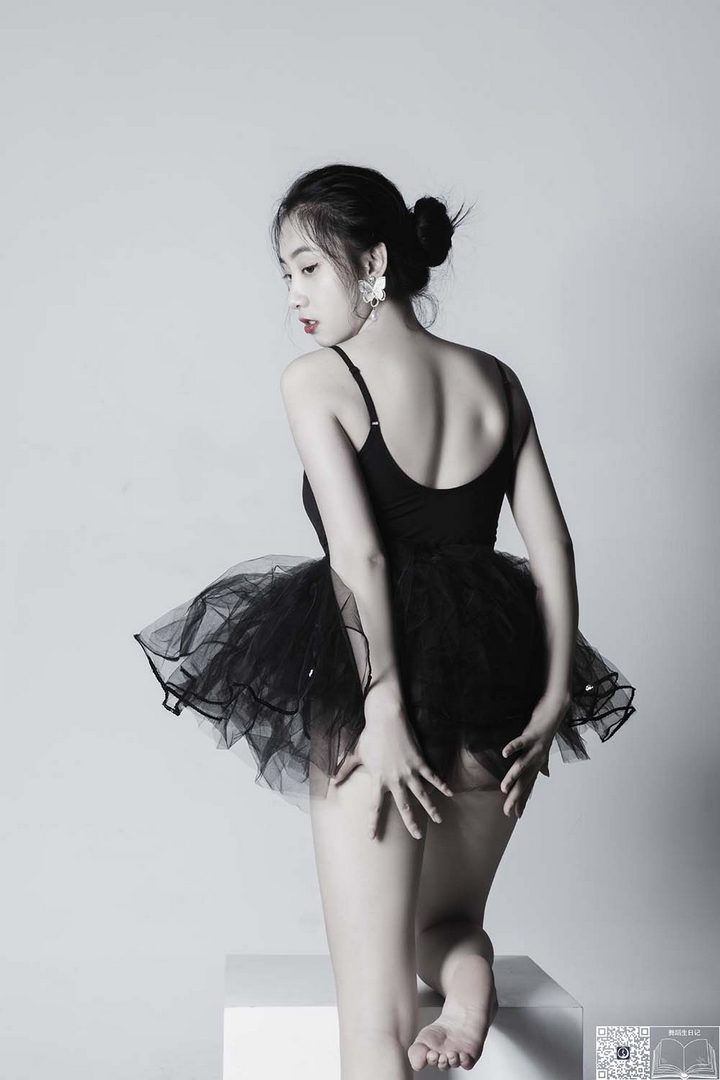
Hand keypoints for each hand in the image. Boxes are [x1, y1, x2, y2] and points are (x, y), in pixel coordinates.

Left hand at [330, 683, 453, 840]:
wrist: (386, 719)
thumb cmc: (370, 736)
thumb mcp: (355, 754)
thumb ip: (344, 769)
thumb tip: (332, 781)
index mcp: (378, 779)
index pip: (375, 807)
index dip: (374, 823)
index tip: (373, 837)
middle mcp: (395, 779)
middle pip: (405, 806)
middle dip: (412, 823)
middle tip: (417, 837)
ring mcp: (409, 771)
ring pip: (422, 795)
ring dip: (431, 809)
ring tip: (438, 820)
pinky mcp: (419, 761)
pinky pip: (432, 777)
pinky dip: (441, 785)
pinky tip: (449, 793)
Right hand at [499, 692, 569, 818]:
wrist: (557, 711)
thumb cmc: (546, 729)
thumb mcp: (543, 748)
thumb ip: (543, 763)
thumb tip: (546, 775)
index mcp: (538, 762)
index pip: (529, 785)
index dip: (523, 800)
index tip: (516, 815)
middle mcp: (538, 758)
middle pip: (525, 781)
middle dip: (516, 797)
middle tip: (507, 811)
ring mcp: (536, 747)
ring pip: (523, 765)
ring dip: (513, 777)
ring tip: (504, 789)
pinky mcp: (532, 734)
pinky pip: (521, 742)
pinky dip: (513, 747)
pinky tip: (504, 753)